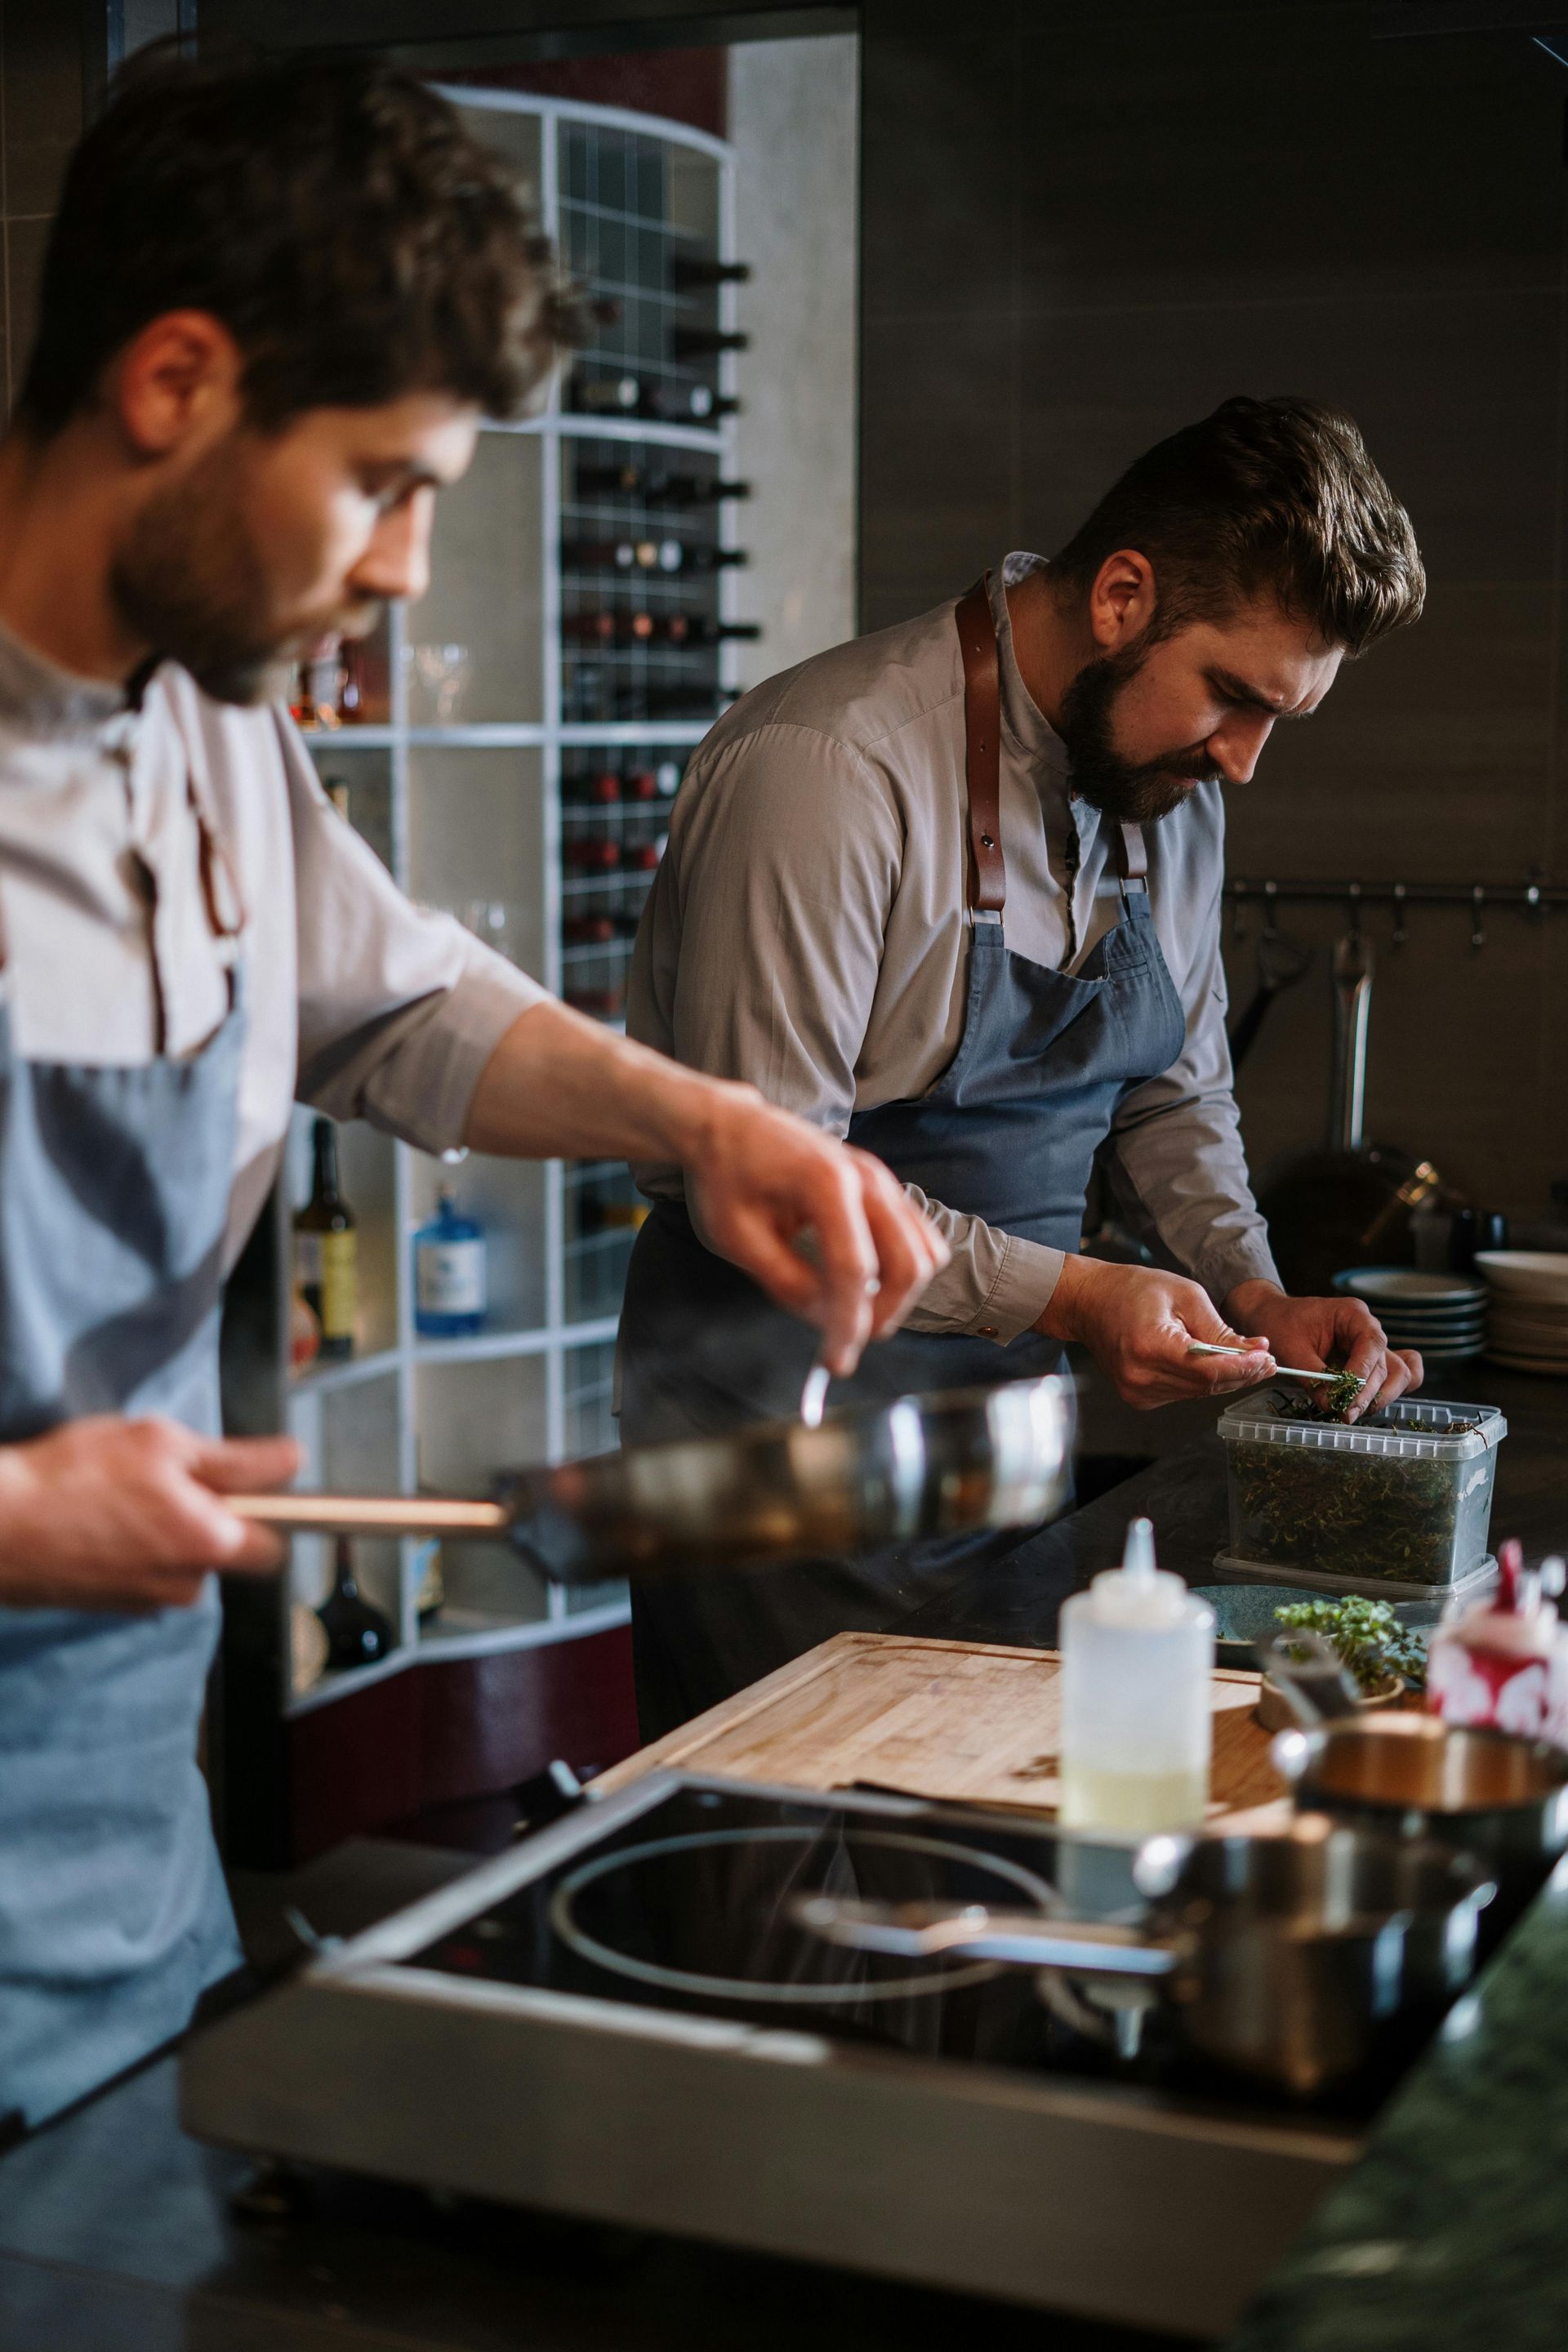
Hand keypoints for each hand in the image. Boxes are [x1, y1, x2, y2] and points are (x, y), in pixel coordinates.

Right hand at [0, 1416, 301, 1610]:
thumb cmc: (75, 1477)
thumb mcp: (163, 1445)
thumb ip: (237, 1460)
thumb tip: (292, 1459)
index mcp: (210, 1546)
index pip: (276, 1544)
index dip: (268, 1509)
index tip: (250, 1483)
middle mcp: (185, 1586)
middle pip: (226, 1551)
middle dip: (210, 1516)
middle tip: (170, 1478)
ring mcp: (145, 1601)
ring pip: (181, 1559)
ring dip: (167, 1530)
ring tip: (124, 1495)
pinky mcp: (112, 1605)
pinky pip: (144, 1571)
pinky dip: (134, 1547)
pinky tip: (101, 1518)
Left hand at [685, 1089, 948, 1374]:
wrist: (731, 1126)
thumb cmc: (726, 1176)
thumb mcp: (737, 1236)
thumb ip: (786, 1281)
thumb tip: (827, 1322)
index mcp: (826, 1182)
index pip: (855, 1269)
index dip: (849, 1323)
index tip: (835, 1363)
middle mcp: (867, 1177)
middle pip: (908, 1263)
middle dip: (883, 1314)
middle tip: (843, 1343)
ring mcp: (882, 1179)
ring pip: (925, 1253)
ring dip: (897, 1296)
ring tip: (850, 1312)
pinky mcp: (884, 1188)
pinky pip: (918, 1237)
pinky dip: (901, 1272)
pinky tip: (861, 1286)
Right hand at [1038, 1256, 1275, 1407]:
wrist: (1089, 1302)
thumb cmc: (1133, 1290)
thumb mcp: (1184, 1295)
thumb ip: (1219, 1329)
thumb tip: (1254, 1350)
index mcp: (1150, 1346)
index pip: (1207, 1370)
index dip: (1242, 1367)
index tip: (1266, 1357)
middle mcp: (1140, 1376)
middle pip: (1206, 1386)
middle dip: (1241, 1373)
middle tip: (1266, 1359)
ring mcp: (1137, 1391)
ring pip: (1198, 1393)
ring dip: (1226, 1378)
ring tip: (1248, 1361)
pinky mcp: (1138, 1397)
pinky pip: (1183, 1393)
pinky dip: (1203, 1381)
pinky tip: (1215, 1365)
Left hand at [1223, 1280, 1421, 1420]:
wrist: (1271, 1317)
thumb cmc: (1280, 1324)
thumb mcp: (1291, 1350)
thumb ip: (1313, 1377)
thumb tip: (1332, 1407)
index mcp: (1353, 1315)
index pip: (1372, 1344)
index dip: (1363, 1372)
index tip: (1346, 1396)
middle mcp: (1368, 1330)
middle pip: (1387, 1365)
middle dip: (1369, 1394)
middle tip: (1346, 1415)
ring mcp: (1370, 1348)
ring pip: (1395, 1375)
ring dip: (1378, 1398)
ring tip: (1351, 1414)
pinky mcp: (1365, 1363)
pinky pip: (1388, 1379)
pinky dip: (1381, 1394)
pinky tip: (1363, 1407)